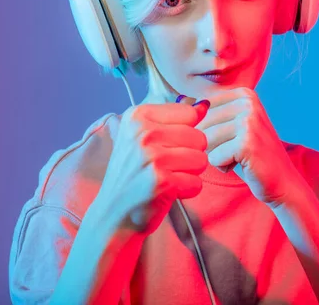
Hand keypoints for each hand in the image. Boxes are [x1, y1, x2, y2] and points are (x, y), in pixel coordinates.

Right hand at [92, 96, 209, 236]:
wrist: (114, 213)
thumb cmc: (133, 174)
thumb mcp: (142, 139)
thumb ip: (172, 120)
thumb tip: (204, 105)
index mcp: (136, 116)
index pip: (188, 114)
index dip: (184, 134)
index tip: (163, 146)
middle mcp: (142, 133)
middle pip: (199, 137)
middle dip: (189, 155)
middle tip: (165, 167)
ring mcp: (151, 157)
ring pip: (201, 159)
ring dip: (189, 174)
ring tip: (167, 178)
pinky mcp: (162, 181)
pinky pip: (197, 183)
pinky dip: (186, 191)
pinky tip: (167, 192)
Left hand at [194, 87, 303, 206]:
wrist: (281, 181)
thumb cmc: (247, 155)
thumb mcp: (227, 126)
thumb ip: (207, 112)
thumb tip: (179, 98)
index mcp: (243, 93)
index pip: (199, 108)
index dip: (205, 130)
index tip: (229, 137)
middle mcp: (248, 102)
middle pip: (201, 124)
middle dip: (210, 144)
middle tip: (234, 150)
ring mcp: (249, 120)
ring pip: (205, 141)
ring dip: (216, 155)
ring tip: (237, 156)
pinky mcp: (247, 142)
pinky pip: (213, 157)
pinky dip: (222, 166)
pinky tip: (242, 164)